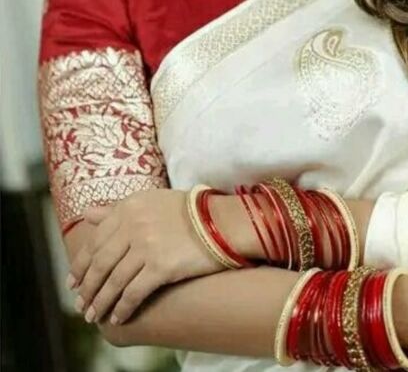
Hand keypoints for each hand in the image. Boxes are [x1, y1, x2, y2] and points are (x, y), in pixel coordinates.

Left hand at [68, 189, 222, 324]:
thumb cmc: (188, 211)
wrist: (222, 222)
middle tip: (81, 304)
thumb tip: (87, 214)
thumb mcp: (150, 201)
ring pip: (113, 281)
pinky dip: (122, 308)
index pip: (95, 240)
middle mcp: (133, 225)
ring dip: (100, 302)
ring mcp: (146, 246)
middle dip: (87, 287)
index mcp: (129, 208)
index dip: (81, 264)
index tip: (73, 282)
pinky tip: (118, 318)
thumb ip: (117, 209)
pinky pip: (133, 293)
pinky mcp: (160, 267)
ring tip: (94, 316)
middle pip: (100, 263)